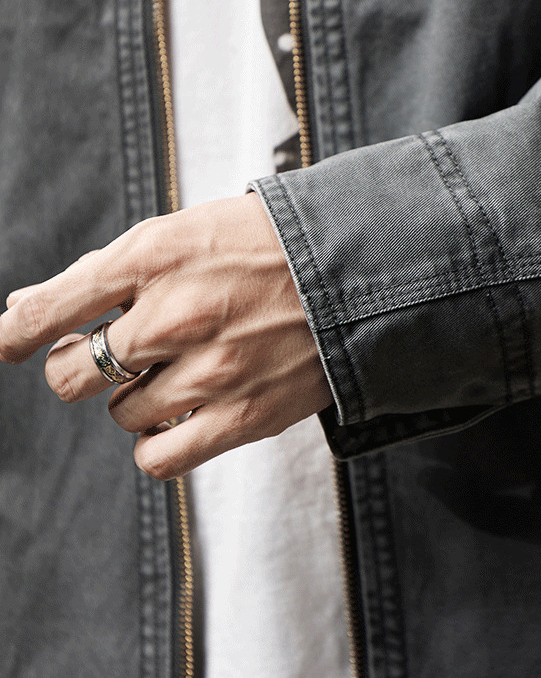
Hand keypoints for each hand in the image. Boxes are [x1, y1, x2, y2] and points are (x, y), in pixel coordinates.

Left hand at [0, 193, 332, 479]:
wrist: (355, 272)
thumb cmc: (266, 247)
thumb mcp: (184, 234)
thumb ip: (106, 272)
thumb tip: (22, 312)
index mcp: (155, 258)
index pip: (48, 310)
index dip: (17, 335)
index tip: (13, 344)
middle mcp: (176, 315)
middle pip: (74, 375)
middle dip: (83, 366)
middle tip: (113, 354)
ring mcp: (211, 370)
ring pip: (120, 414)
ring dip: (134, 397)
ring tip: (175, 373)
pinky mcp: (244, 416)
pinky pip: (159, 457)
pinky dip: (155, 443)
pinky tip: (178, 416)